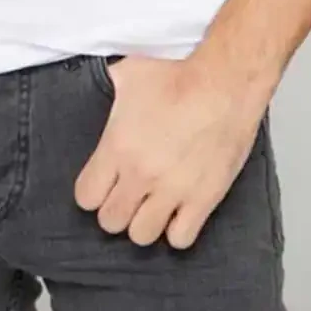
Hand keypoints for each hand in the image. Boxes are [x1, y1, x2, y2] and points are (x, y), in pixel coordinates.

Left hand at [73, 52, 269, 248]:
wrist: (224, 83)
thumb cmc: (179, 74)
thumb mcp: (130, 72)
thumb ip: (110, 86)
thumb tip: (104, 79)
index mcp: (117, 146)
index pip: (86, 197)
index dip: (92, 191)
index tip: (103, 183)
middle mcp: (141, 174)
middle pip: (111, 221)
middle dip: (116, 209)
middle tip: (128, 194)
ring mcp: (173, 190)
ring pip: (142, 236)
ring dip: (144, 222)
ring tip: (152, 205)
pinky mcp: (203, 199)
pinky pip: (180, 239)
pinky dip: (178, 230)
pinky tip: (179, 211)